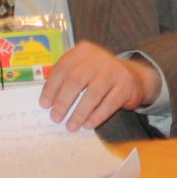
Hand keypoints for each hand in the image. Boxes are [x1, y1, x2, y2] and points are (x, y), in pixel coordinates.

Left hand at [39, 41, 159, 133]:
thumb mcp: (82, 68)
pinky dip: (96, 116)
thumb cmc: (98, 75)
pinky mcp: (125, 85)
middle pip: (76, 80)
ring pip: (93, 93)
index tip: (44, 105)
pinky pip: (109, 103)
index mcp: (83, 51)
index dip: (51, 87)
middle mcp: (98, 57)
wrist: (132, 76)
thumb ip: (65, 78)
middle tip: (56, 118)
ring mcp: (113, 70)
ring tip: (71, 126)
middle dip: (63, 102)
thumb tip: (48, 101)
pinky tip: (88, 125)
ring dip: (80, 113)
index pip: (63, 68)